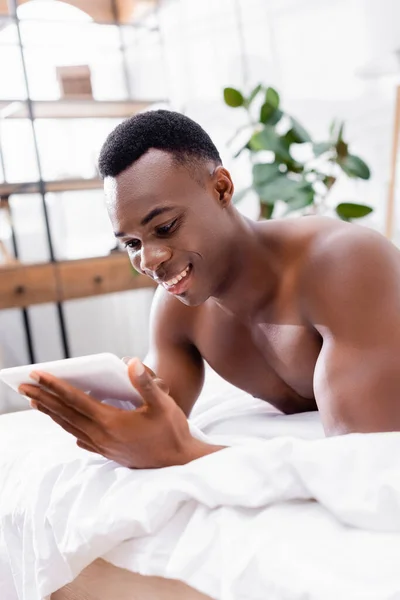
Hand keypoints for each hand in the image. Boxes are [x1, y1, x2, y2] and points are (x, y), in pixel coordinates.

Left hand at [18, 358, 222, 468]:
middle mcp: (102, 436)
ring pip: (70, 427)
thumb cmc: (172, 431)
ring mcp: (104, 447)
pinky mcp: (109, 453)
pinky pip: (82, 438)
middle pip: (65, 414)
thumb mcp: (163, 404)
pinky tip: (66, 427)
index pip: (76, 400)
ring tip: (36, 402)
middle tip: (22, 385)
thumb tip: (130, 361)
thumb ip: (145, 383)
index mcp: (111, 421)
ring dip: (51, 413)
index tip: (37, 374)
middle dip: (43, 397)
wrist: (179, 462)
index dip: (55, 385)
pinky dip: (69, 428)